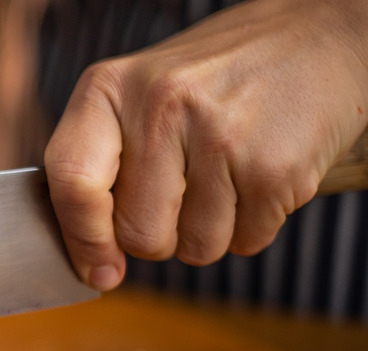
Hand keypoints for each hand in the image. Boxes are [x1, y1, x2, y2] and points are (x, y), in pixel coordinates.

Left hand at [44, 0, 367, 290]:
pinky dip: (253, 225)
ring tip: (227, 174)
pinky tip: (259, 174)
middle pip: (137, 234)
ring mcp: (220, 135)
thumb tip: (91, 261)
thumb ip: (101, 165)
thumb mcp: (138, 95)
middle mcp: (160, 107)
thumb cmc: (213, 80)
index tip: (100, 272)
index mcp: (108, 89)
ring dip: (210, 231)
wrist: (318, 39)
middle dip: (160, 235)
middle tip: (184, 191)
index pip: (71, 180)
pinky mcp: (273, 167)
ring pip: (193, 248)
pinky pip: (245, 242)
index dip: (83, 239)